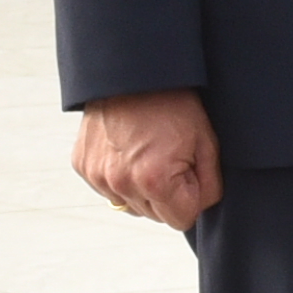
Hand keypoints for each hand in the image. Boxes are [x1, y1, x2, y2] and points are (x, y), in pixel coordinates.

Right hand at [74, 87, 219, 230]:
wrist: (133, 72)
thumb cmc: (174, 104)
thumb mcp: (206, 143)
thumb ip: (209, 188)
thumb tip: (198, 209)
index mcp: (155, 181)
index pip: (182, 220)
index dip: (191, 197)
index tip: (188, 169)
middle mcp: (121, 183)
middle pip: (156, 216)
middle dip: (167, 195)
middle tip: (169, 156)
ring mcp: (98, 176)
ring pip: (131, 205)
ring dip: (142, 188)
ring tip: (148, 152)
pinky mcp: (83, 166)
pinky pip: (109, 189)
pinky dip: (121, 176)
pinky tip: (129, 150)